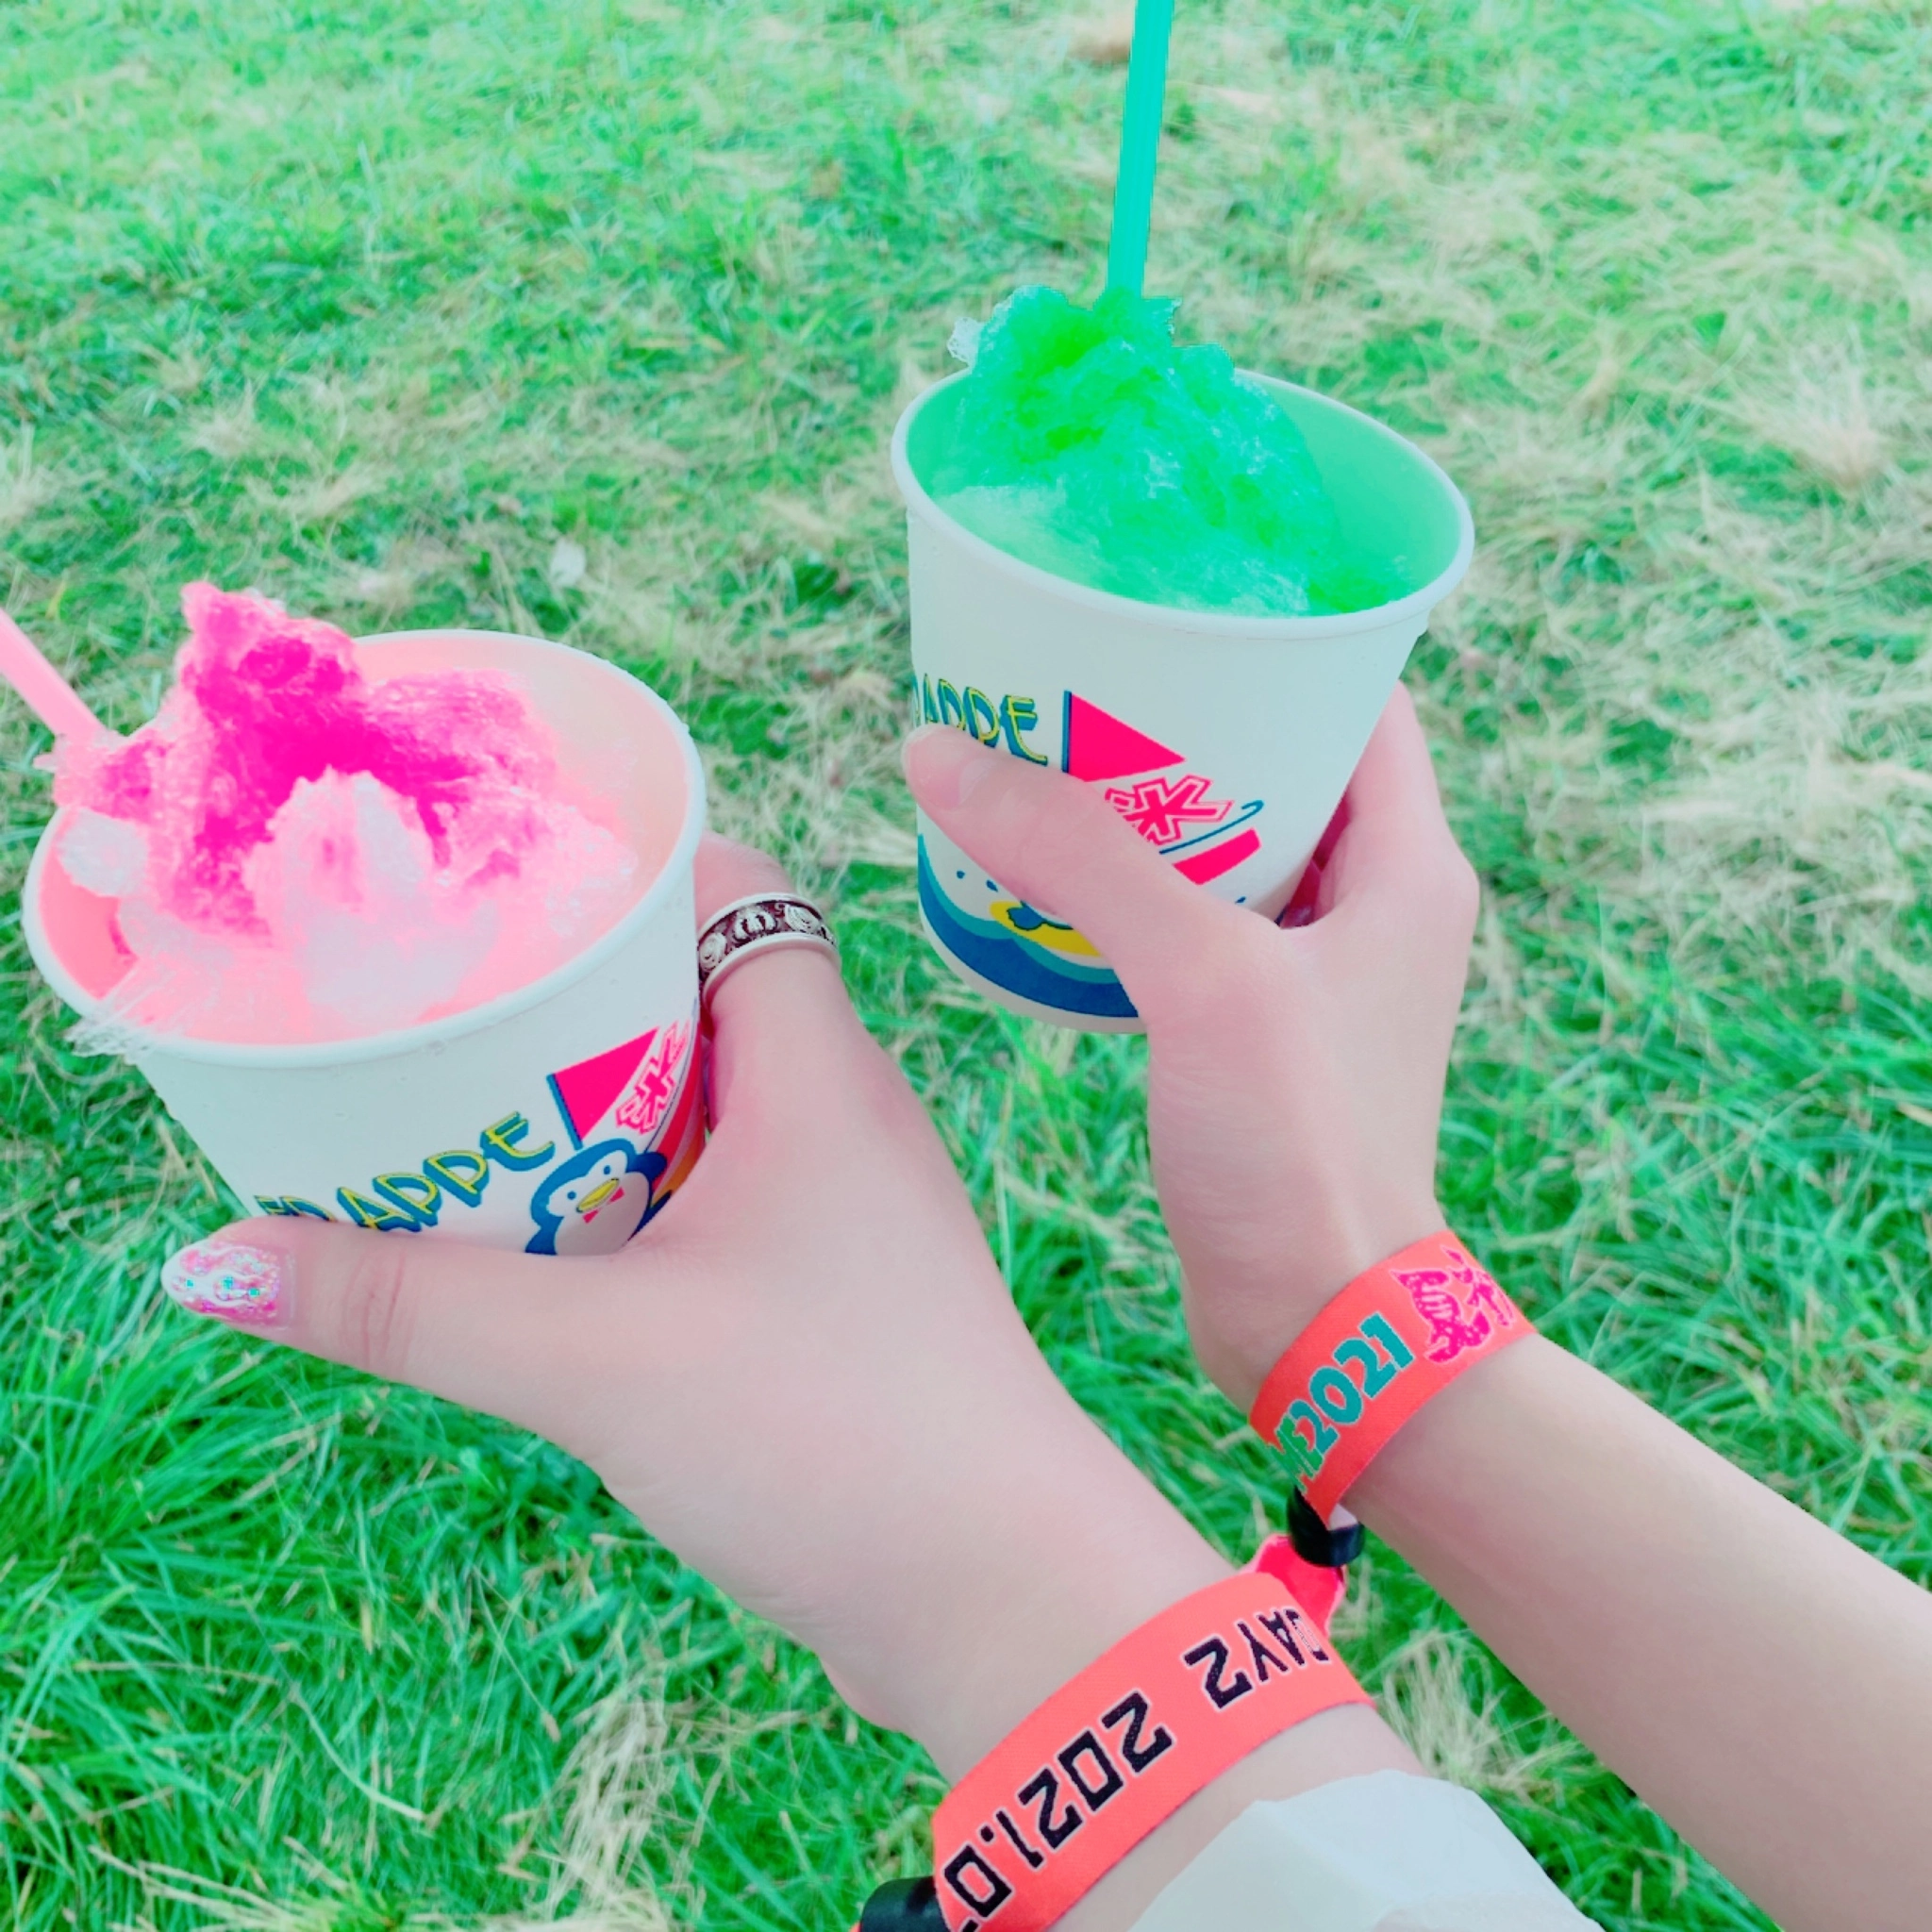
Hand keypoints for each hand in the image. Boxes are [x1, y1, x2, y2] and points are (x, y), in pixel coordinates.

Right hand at [158, 834, 1235, 1777]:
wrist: (1001, 1600)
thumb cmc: (834, 1437)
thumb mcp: (597, 1358)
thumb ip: (411, 1303)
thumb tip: (217, 1259)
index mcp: (817, 1068)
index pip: (733, 892)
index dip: (618, 874)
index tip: (491, 892)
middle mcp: (842, 1115)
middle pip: (692, 1001)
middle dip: (561, 1011)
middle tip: (428, 1029)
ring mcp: (844, 1210)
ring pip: (697, 1117)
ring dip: (585, 1126)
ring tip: (453, 1140)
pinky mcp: (833, 1296)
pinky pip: (714, 1210)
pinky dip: (628, 1214)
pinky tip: (546, 1265)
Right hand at [902, 688, 1477, 1408]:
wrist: (1323, 1323)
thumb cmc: (1301, 1150)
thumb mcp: (1197, 977)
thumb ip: (1080, 859)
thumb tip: (942, 754)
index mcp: (1408, 861)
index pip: (1357, 694)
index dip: (1276, 634)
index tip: (1169, 599)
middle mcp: (1377, 903)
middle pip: (1280, 760)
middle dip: (1183, 714)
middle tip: (1073, 678)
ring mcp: (1319, 969)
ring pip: (1229, 842)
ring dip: (1147, 803)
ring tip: (1044, 760)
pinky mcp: (1263, 1029)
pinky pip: (1195, 920)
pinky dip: (1131, 888)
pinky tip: (1051, 881)